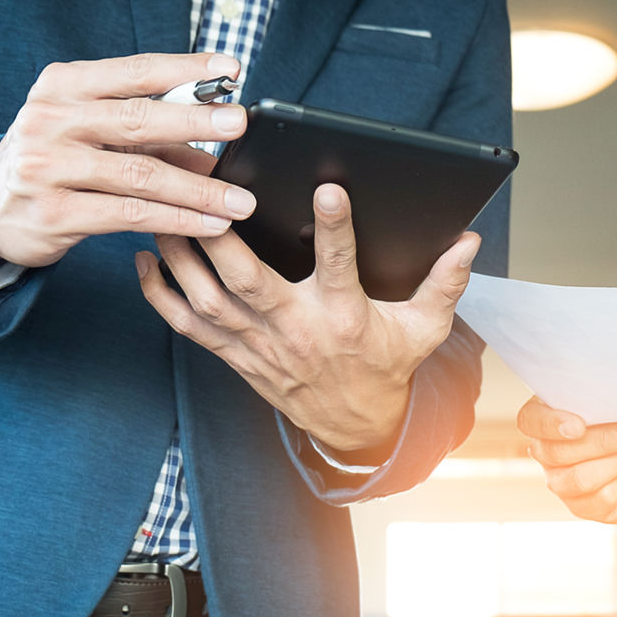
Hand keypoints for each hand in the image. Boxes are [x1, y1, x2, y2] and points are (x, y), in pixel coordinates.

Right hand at [0, 52, 256, 271]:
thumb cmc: (53, 160)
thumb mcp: (88, 130)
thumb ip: (143, 129)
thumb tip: (216, 137)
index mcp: (63, 86)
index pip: (134, 71)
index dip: (185, 69)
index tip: (231, 70)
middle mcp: (51, 120)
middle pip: (137, 118)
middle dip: (196, 121)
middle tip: (238, 124)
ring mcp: (48, 167)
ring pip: (140, 175)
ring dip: (198, 189)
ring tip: (240, 201)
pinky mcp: (55, 213)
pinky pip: (130, 215)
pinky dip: (176, 220)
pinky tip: (210, 224)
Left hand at [137, 183, 479, 457]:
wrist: (354, 428)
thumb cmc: (386, 367)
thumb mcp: (424, 329)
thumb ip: (445, 283)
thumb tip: (469, 241)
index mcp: (344, 317)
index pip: (339, 265)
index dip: (335, 228)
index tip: (327, 188)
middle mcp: (296, 330)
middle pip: (248, 281)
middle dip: (221, 236)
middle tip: (203, 189)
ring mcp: (259, 345)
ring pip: (208, 298)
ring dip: (181, 255)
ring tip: (162, 209)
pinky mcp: (235, 355)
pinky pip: (187, 325)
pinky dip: (161, 293)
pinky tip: (147, 258)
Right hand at [516, 397, 616, 523]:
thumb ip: (608, 397)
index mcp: (546, 417)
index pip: (529, 421)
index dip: (549, 424)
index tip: (578, 425)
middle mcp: (547, 453)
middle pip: (558, 453)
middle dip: (604, 441)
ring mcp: (562, 484)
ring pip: (580, 479)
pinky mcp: (586, 507)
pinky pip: (603, 498)